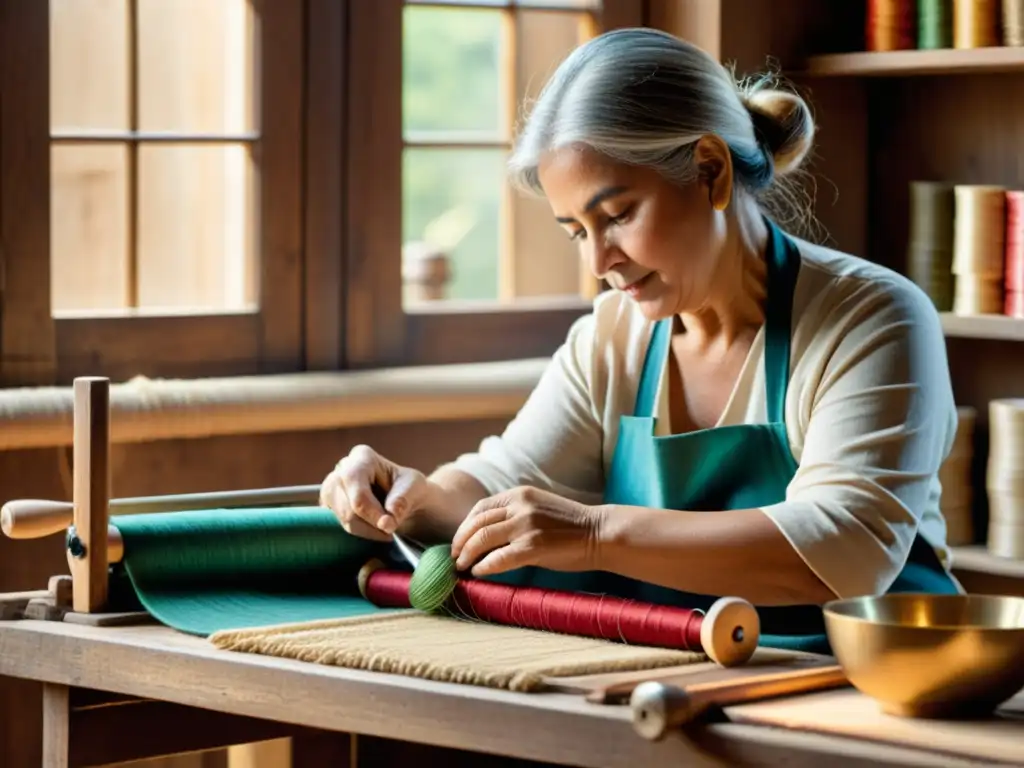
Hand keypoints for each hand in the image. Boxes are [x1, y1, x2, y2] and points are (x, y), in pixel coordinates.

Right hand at [320, 444, 430, 540]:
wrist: (406, 499)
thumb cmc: (409, 488)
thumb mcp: (416, 489)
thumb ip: (402, 501)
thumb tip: (385, 522)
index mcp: (362, 457)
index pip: (358, 491)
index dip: (372, 512)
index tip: (389, 525)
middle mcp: (341, 469)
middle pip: (348, 508)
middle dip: (372, 524)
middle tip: (392, 529)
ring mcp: (332, 487)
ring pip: (344, 520)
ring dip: (368, 531)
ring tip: (387, 528)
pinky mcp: (330, 505)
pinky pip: (341, 526)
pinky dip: (361, 533)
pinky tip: (375, 529)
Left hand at [450, 486, 605, 576]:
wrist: (601, 533)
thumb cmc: (572, 526)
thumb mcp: (539, 509)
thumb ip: (515, 515)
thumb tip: (487, 534)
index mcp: (520, 494)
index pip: (481, 508)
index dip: (465, 526)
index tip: (459, 541)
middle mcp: (520, 506)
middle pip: (476, 524)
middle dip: (460, 542)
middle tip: (455, 556)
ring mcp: (526, 525)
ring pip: (482, 539)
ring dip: (467, 555)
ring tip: (463, 566)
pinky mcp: (532, 546)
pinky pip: (497, 558)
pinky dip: (483, 567)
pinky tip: (479, 573)